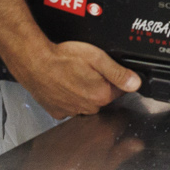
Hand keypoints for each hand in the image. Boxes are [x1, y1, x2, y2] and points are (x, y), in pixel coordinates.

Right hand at [13, 41, 140, 118]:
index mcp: (101, 95)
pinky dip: (69, 98)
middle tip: (87, 70)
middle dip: (100, 85)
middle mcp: (88, 108)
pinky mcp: (57, 112)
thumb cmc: (62, 57)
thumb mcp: (96, 58)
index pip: (119, 90)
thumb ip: (118, 72)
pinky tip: (64, 85)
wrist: (33, 61)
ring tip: (73, 76)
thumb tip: (135, 83)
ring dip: (84, 92)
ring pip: (86, 103)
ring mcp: (72, 111)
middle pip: (103, 97)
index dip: (116, 78)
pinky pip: (70, 107)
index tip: (107, 70)